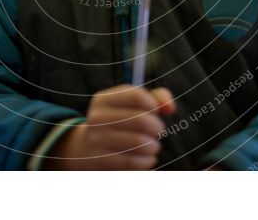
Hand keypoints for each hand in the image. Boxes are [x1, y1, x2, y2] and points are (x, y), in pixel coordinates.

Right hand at [44, 85, 175, 169]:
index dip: (154, 105)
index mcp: (103, 99)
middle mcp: (96, 118)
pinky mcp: (100, 162)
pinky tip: (147, 158)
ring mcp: (96, 140)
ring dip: (154, 146)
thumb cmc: (118, 124)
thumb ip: (155, 99)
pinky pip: (133, 162)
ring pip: (140, 143)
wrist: (86, 150)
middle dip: (157, 128)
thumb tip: (170, 107)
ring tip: (152, 146)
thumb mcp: (131, 106)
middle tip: (157, 132)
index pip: (137, 96)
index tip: (155, 112)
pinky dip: (147, 161)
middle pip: (142, 120)